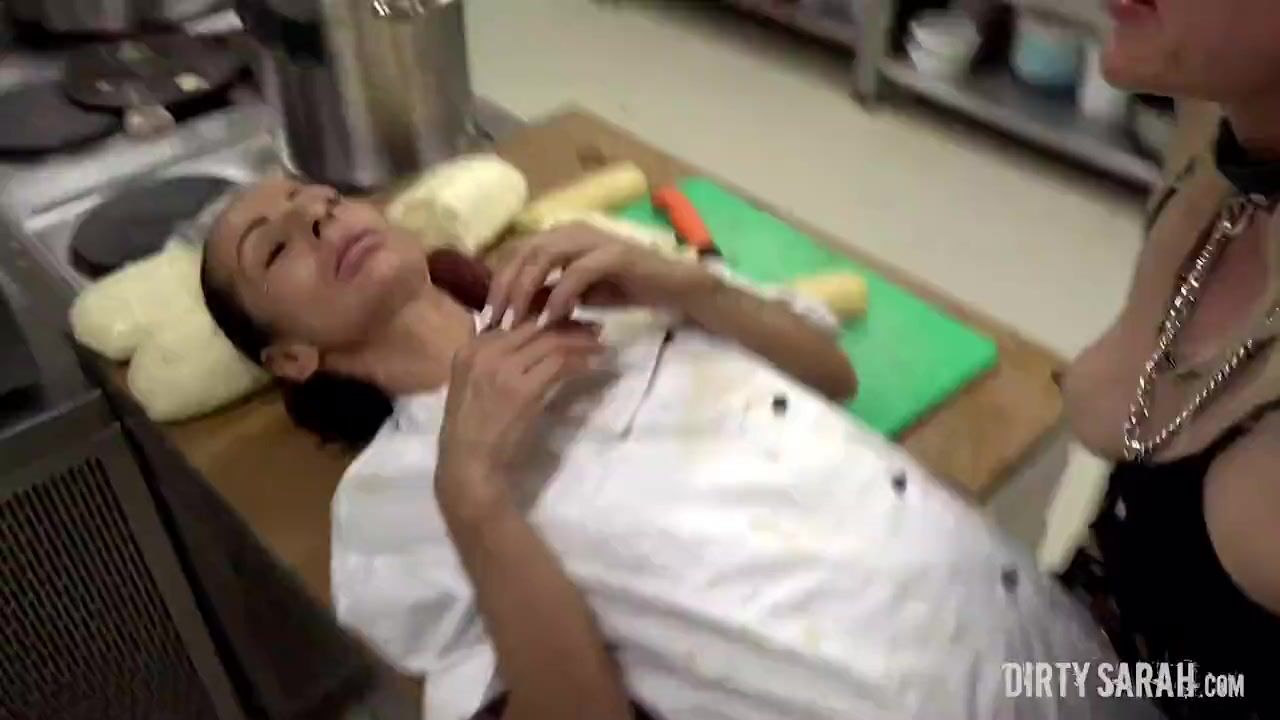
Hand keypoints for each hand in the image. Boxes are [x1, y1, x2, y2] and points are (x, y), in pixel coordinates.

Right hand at [436, 322, 603, 508]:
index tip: (568, 326)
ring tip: (599, 346)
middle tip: (592, 331)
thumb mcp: (471, 385)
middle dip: (568, 326)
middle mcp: (484, 352)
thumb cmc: (472, 431)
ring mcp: (503, 369)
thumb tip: (526, 346)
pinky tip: (593, 364)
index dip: (547, 322)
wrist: (469, 463)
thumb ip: (492, 361)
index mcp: (470, 349)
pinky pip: (559, 365)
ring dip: (580, 342)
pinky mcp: (523, 390)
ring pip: (551, 342)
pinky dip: (580, 362)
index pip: (515, 324)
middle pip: (535, 327)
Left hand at [485, 222, 715, 327]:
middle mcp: (573, 230)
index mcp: (560, 236)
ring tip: (515, 321)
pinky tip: (551, 319)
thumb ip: (546, 296)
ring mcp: (594, 238)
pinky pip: (577, 272)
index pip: (517, 253)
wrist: (672, 286)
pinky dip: (560, 295)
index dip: (497, 282)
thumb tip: (511, 310)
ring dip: (526, 289)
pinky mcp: (615, 254)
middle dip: (504, 287)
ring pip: (545, 255)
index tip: (485, 316)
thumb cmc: (624, 288)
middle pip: (524, 251)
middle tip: (494, 321)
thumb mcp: (575, 296)